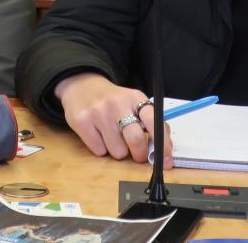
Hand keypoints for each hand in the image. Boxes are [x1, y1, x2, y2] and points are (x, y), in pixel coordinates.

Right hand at [54, 72, 172, 166]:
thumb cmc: (114, 101)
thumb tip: (164, 150)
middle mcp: (117, 104)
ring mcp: (98, 113)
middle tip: (138, 154)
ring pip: (117, 151)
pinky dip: (102, 149)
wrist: (82, 87)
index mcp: (135, 98)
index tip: (166, 160)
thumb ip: (151, 123)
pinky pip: (99, 151)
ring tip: (113, 137)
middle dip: (139, 154)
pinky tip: (99, 135)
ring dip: (118, 151)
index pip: (154, 122)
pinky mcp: (82, 122)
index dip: (163, 144)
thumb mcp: (134, 103)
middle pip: (135, 140)